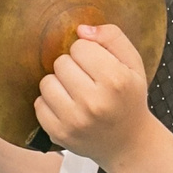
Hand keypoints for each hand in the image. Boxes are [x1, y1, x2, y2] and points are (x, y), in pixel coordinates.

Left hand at [35, 23, 159, 168]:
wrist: (128, 142)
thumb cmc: (129, 98)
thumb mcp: (133, 64)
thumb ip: (112, 37)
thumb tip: (81, 30)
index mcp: (115, 81)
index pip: (79, 47)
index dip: (88, 52)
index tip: (98, 65)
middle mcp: (94, 102)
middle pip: (61, 62)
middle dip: (73, 67)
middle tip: (88, 81)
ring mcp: (74, 121)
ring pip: (46, 82)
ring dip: (59, 84)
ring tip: (76, 93)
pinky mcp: (58, 133)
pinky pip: (39, 103)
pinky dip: (50, 103)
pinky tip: (68, 107)